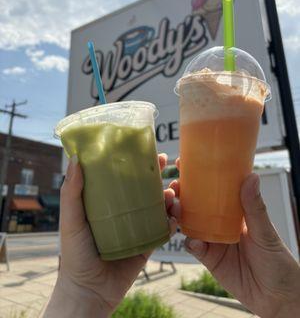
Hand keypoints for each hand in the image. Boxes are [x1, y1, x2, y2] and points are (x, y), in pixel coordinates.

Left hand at [43, 153, 176, 317]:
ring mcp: (137, 227)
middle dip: (156, 172)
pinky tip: (174, 215)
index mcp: (106, 203)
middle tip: (165, 160)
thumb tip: (76, 159)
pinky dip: (172, 221)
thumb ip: (72, 192)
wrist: (89, 291)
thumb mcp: (71, 220)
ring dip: (168, 196)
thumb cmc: (75, 254)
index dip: (133, 161)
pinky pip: (163, 229)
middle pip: (143, 187)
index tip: (142, 146)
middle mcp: (123, 212)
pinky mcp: (147, 243)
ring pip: (157, 205)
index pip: (121, 176)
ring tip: (172, 191)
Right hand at [170, 162, 299, 317]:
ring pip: (189, 223)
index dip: (196, 176)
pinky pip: (194, 247)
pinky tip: (193, 240)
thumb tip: (251, 177)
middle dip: (181, 193)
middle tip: (175, 186)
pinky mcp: (209, 258)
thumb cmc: (277, 260)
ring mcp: (213, 239)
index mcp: (233, 209)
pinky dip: (190, 242)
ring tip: (175, 208)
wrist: (277, 297)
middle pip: (194, 204)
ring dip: (179, 214)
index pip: (212, 188)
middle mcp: (219, 222)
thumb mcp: (265, 231)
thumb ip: (254, 207)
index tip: (183, 162)